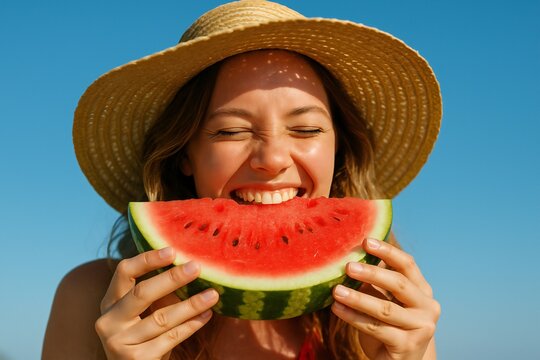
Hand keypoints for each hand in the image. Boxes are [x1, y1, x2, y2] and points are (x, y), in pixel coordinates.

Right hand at [95, 248, 218, 359]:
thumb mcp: (141, 314)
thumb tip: (187, 265)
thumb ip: (154, 293)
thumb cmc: (143, 338)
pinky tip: (206, 315)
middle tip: (196, 267)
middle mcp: (108, 322)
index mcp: (109, 304)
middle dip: (172, 278)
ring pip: (162, 318)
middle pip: (142, 293)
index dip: (147, 259)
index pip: (124, 273)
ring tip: (213, 294)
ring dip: (191, 304)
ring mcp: (120, 343)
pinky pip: (171, 337)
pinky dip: (191, 325)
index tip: (172, 250)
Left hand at [331, 238, 439, 359]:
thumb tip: (350, 257)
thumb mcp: (384, 301)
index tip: (366, 241)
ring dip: (357, 298)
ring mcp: (421, 328)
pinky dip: (353, 317)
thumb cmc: (388, 327)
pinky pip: (376, 328)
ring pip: (384, 309)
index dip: (388, 251)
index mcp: (423, 290)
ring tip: (336, 290)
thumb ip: (375, 283)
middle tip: (348, 266)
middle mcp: (428, 307)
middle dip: (372, 273)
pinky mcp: (408, 346)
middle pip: (398, 284)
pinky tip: (336, 308)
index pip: (408, 265)